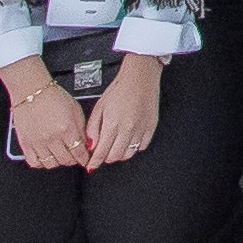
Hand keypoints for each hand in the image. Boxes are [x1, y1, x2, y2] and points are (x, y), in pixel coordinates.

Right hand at [2, 65, 94, 170]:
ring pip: (51, 164)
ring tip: (61, 156)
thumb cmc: (53, 96)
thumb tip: (86, 143)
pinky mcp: (26, 144)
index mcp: (67, 128)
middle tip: (74, 157)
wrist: (32, 90)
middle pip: (66, 160)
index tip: (85, 159)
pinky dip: (42, 163)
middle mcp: (52, 137)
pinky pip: (34, 162)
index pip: (79, 152)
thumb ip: (82, 128)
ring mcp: (38, 142)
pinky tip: (46, 157)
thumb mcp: (75, 109)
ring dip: (59, 162)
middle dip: (73, 160)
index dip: (84, 158)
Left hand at [85, 53, 163, 168]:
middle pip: (115, 156)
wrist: (140, 77)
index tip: (91, 166)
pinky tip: (129, 139)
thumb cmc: (119, 88)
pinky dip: (134, 147)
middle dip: (106, 157)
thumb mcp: (99, 107)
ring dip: (120, 154)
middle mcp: (127, 129)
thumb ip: (92, 129)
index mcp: (112, 124)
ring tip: (116, 145)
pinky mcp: (151, 126)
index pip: (101, 152)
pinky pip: (142, 146)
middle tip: (103, 152)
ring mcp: (141, 129)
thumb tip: (91, 146)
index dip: (94, 162)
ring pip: (129, 154)